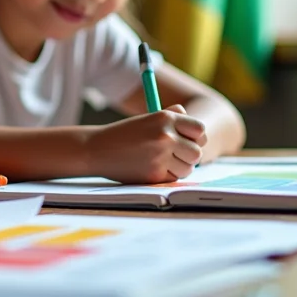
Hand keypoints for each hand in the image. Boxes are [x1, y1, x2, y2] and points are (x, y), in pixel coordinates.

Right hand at [83, 104, 207, 183]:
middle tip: (176, 155)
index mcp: (165, 118)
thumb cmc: (124, 134)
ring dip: (179, 167)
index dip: (196, 137)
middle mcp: (165, 136)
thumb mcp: (148, 119)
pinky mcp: (154, 174)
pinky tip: (151, 168)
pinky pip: (174, 178)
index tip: (187, 140)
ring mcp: (160, 156)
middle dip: (189, 156)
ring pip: (188, 168)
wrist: (96, 149)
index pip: (200, 130)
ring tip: (161, 161)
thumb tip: (198, 130)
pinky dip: (166, 176)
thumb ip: (173, 118)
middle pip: (197, 152)